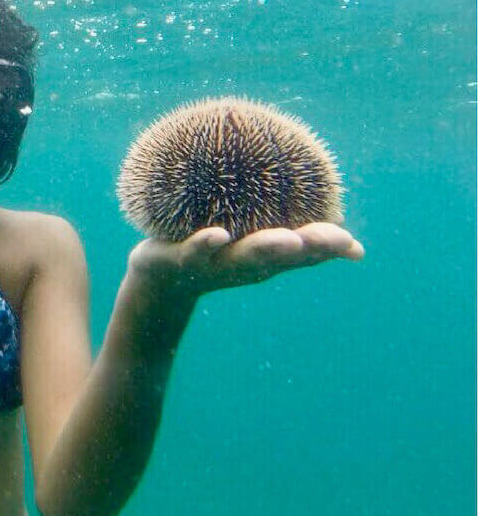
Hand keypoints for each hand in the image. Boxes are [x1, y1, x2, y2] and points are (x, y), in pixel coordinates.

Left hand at [128, 222, 364, 297]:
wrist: (161, 280)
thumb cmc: (217, 255)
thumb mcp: (260, 250)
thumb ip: (299, 244)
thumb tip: (354, 246)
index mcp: (267, 258)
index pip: (306, 253)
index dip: (329, 248)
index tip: (353, 245)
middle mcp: (247, 264)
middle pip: (282, 256)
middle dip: (308, 247)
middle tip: (335, 239)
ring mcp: (216, 263)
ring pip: (244, 256)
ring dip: (266, 248)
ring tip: (288, 239)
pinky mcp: (183, 258)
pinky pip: (195, 250)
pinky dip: (207, 244)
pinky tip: (218, 235)